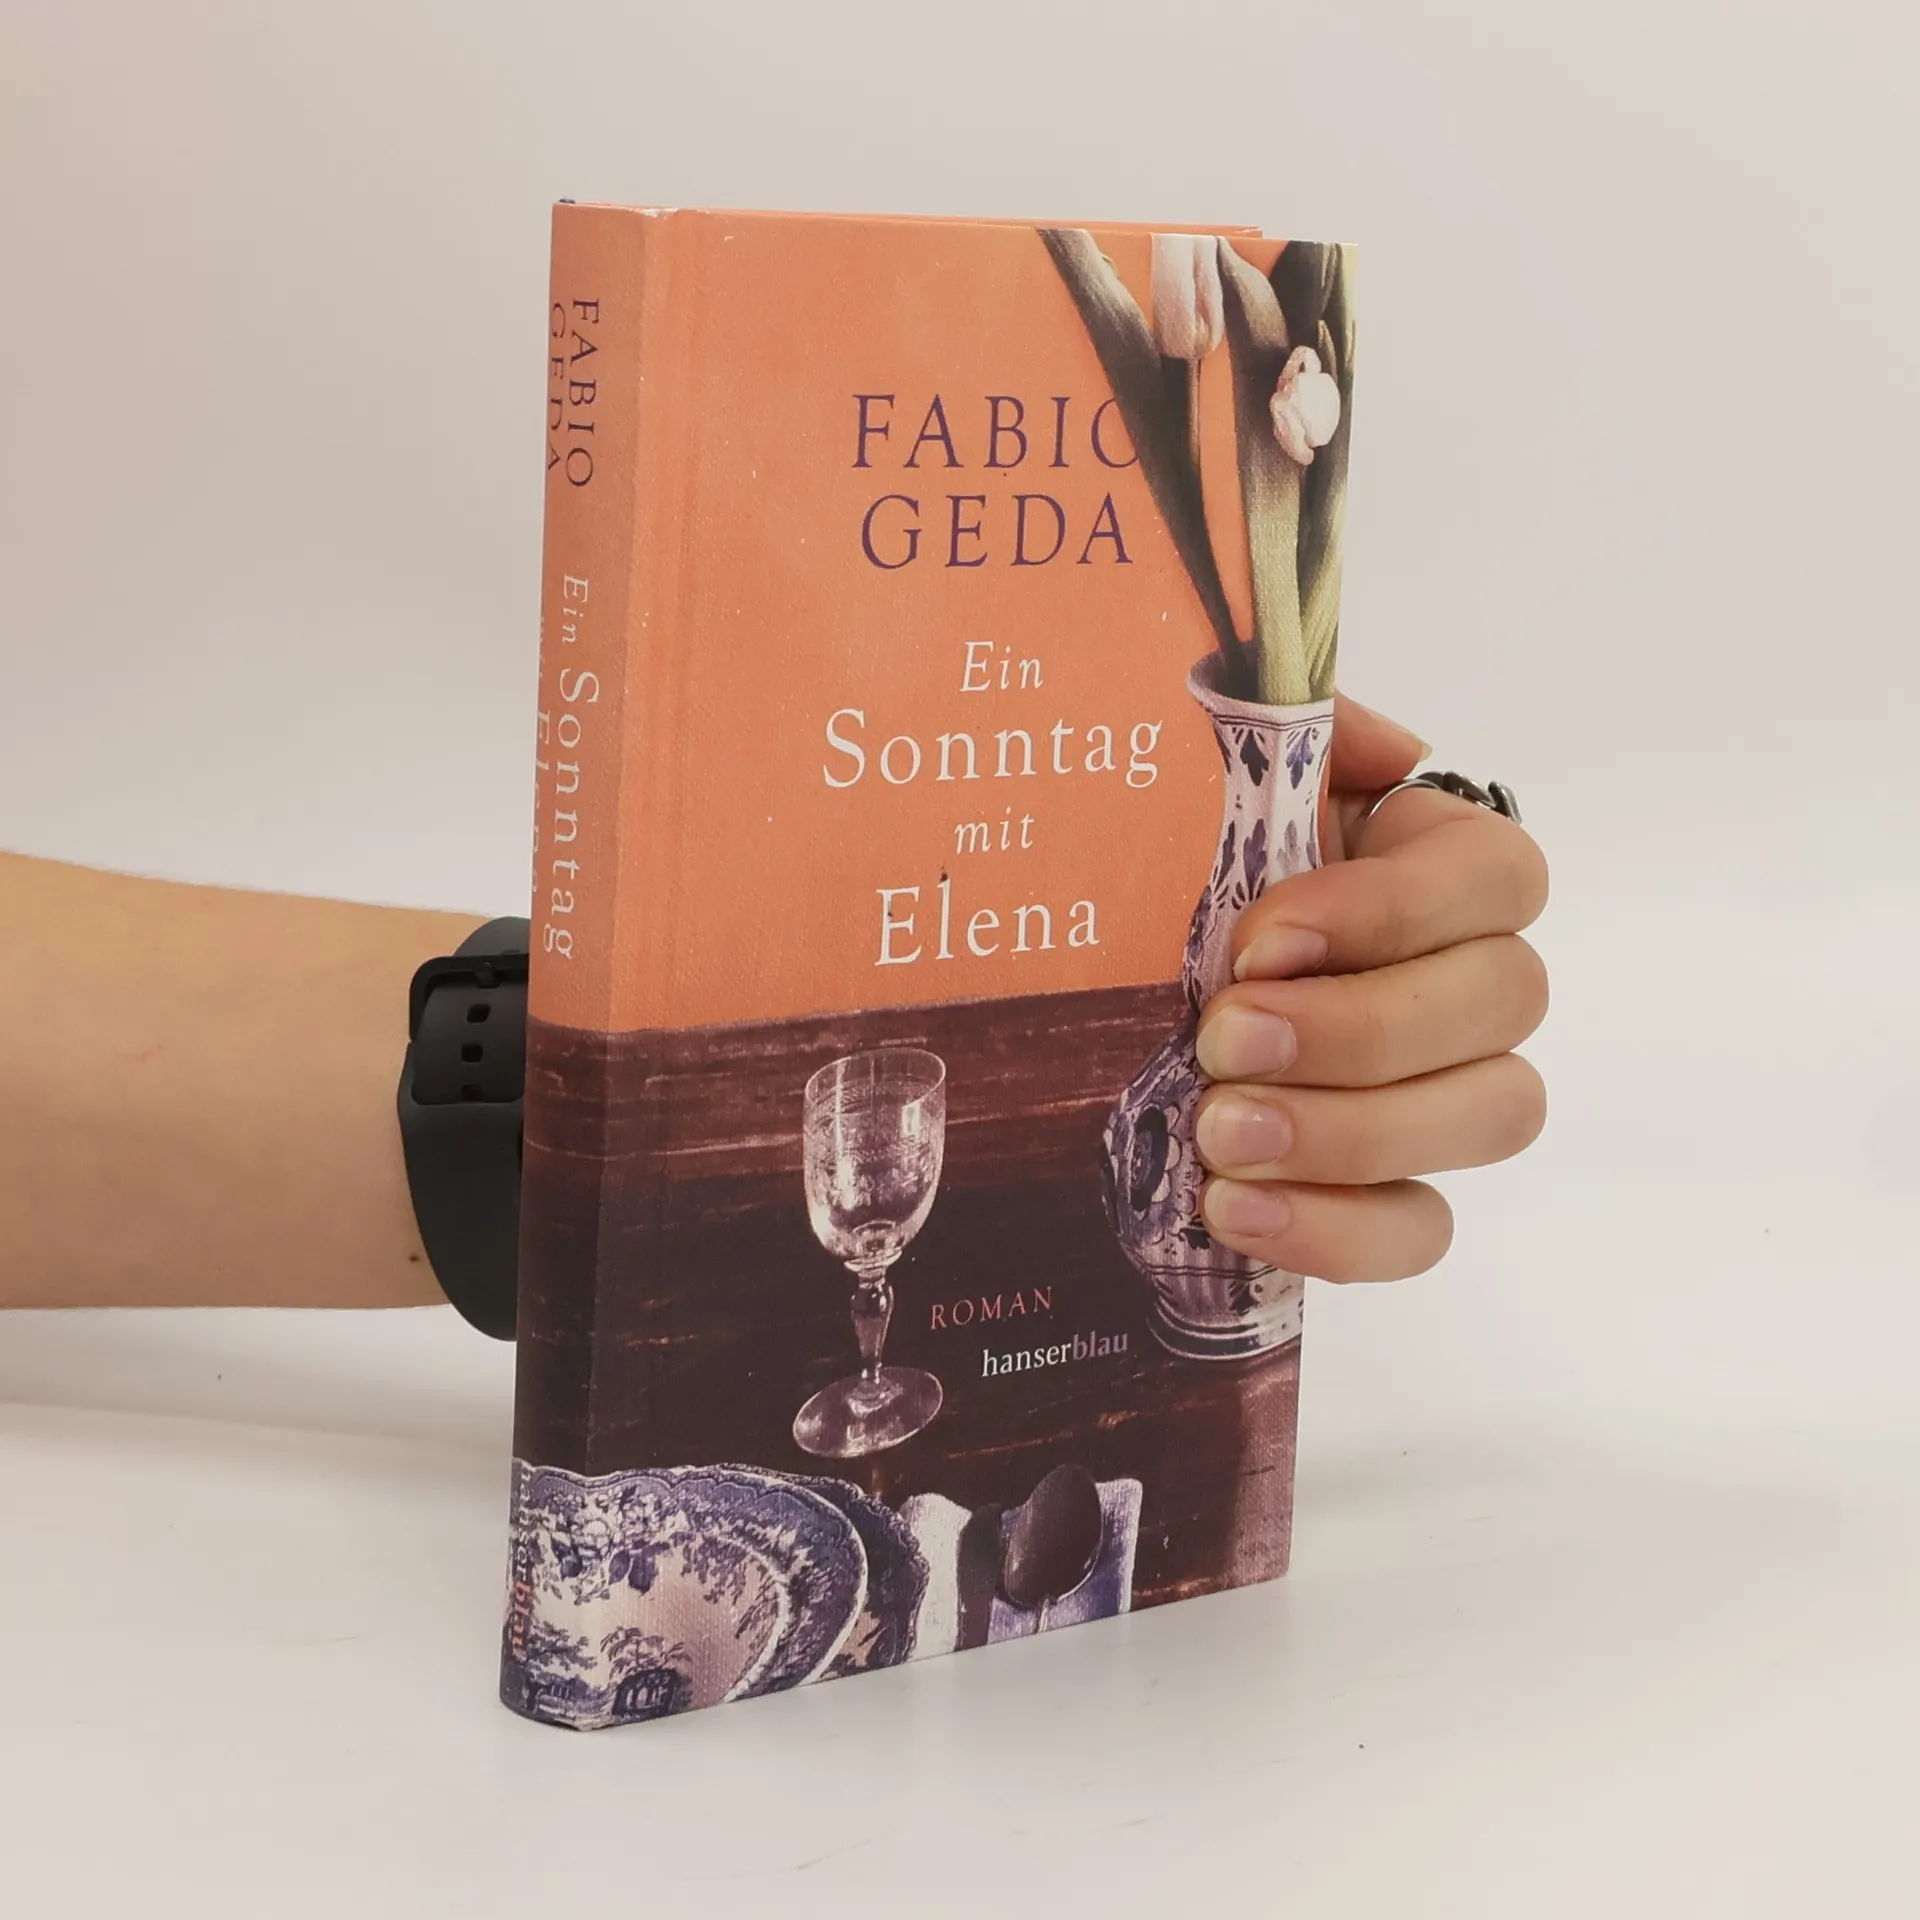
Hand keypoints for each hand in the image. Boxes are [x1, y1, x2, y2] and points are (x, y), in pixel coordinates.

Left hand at [1194, 696, 1548, 1282]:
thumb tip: (1354, 736)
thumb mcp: (1201, 778)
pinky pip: (1422, 1228)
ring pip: (1493, 1113)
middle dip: (1359, 1029)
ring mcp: (1445, 1090)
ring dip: (1353, 1132)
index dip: (1392, 910)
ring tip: (1221, 1135)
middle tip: (1223, 1040)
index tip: (1258, 937)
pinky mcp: (1391, 1190)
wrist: (1104, 974)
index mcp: (1432, 859)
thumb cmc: (1163, 866)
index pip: (1495, 873)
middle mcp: (1467, 971)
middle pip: (1505, 1001)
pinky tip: (1234, 1208)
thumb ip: (1269, 733)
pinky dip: (1338, 1229)